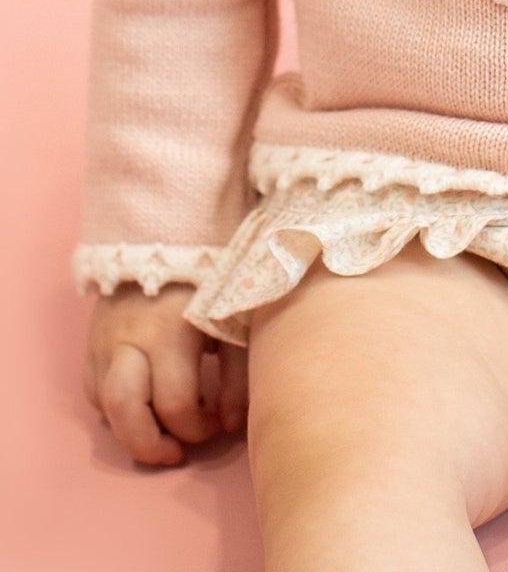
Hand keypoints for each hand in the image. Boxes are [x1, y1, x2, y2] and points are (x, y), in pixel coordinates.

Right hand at [83, 283, 247, 465]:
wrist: (172, 233)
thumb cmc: (212, 280)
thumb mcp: (234, 320)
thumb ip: (236, 374)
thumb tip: (231, 424)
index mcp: (172, 331)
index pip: (175, 402)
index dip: (197, 428)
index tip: (217, 425)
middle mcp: (130, 339)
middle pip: (125, 410)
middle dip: (149, 445)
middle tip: (176, 453)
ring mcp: (105, 340)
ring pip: (103, 404)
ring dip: (129, 431)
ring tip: (158, 436)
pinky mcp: (92, 340)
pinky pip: (93, 388)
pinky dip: (113, 408)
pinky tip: (141, 407)